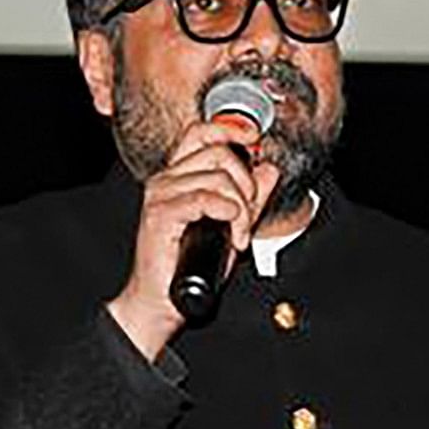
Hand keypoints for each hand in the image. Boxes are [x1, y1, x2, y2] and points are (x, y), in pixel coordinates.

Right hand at [109, 113, 283, 362]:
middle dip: (245, 183)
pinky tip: (231, 235)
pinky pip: (205, 199)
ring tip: (239, 234)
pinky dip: (229, 215)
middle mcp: (167, 179)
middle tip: (247, 213)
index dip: (231, 129)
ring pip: (217, 178)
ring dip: (240, 209)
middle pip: (218, 153)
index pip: (202, 132)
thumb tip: (269, 170)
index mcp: (179, 175)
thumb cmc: (192, 263)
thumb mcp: (232, 223)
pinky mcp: (160, 214)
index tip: (254, 139)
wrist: (165, 299)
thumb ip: (251, 196)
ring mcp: (161, 194)